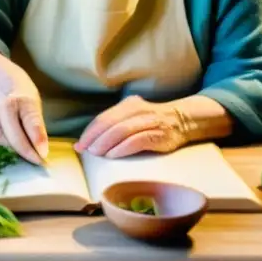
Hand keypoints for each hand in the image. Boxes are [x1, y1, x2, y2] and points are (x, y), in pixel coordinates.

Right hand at [0, 57, 48, 164]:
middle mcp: (5, 105)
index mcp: (24, 99)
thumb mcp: (34, 103)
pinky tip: (3, 131)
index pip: (32, 122)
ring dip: (10, 145)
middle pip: (13, 135)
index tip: (43, 157)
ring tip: (19, 142)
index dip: (38, 141)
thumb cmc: (21, 93)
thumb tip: (41, 150)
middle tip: (35, 161)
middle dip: (25, 152)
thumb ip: (36, 125)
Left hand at [74, 96, 189, 158]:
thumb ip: (115, 124)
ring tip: (96, 154)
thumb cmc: (152, 122)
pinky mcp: (158, 135)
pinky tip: (113, 156)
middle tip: (85, 150)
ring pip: (121, 131)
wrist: (182, 121)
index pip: (103, 117)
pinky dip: (122, 148)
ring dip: (105, 143)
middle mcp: (138, 110)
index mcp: (128, 104)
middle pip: (110, 123)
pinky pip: (137, 141)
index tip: (79, 145)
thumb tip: (89, 141)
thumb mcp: (133, 116)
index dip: (89, 131)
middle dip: (94, 138)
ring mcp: (149, 122)